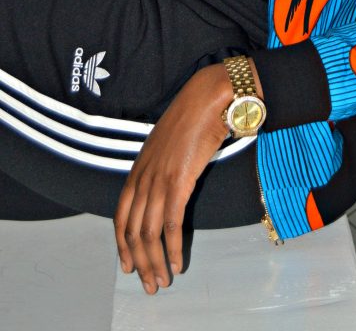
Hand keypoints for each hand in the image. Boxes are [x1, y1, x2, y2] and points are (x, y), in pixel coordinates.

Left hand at [114, 63, 230, 293]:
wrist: (209, 97)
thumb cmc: (194, 116)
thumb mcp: (169, 144)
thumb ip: (162, 166)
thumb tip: (167, 187)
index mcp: (138, 168)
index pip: (121, 215)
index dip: (121, 244)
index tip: (128, 265)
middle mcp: (143, 176)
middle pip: (132, 230)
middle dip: (139, 262)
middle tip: (149, 284)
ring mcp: (159, 178)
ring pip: (148, 233)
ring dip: (155, 262)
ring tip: (163, 281)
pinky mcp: (178, 181)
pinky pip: (171, 223)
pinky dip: (173, 247)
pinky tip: (178, 263)